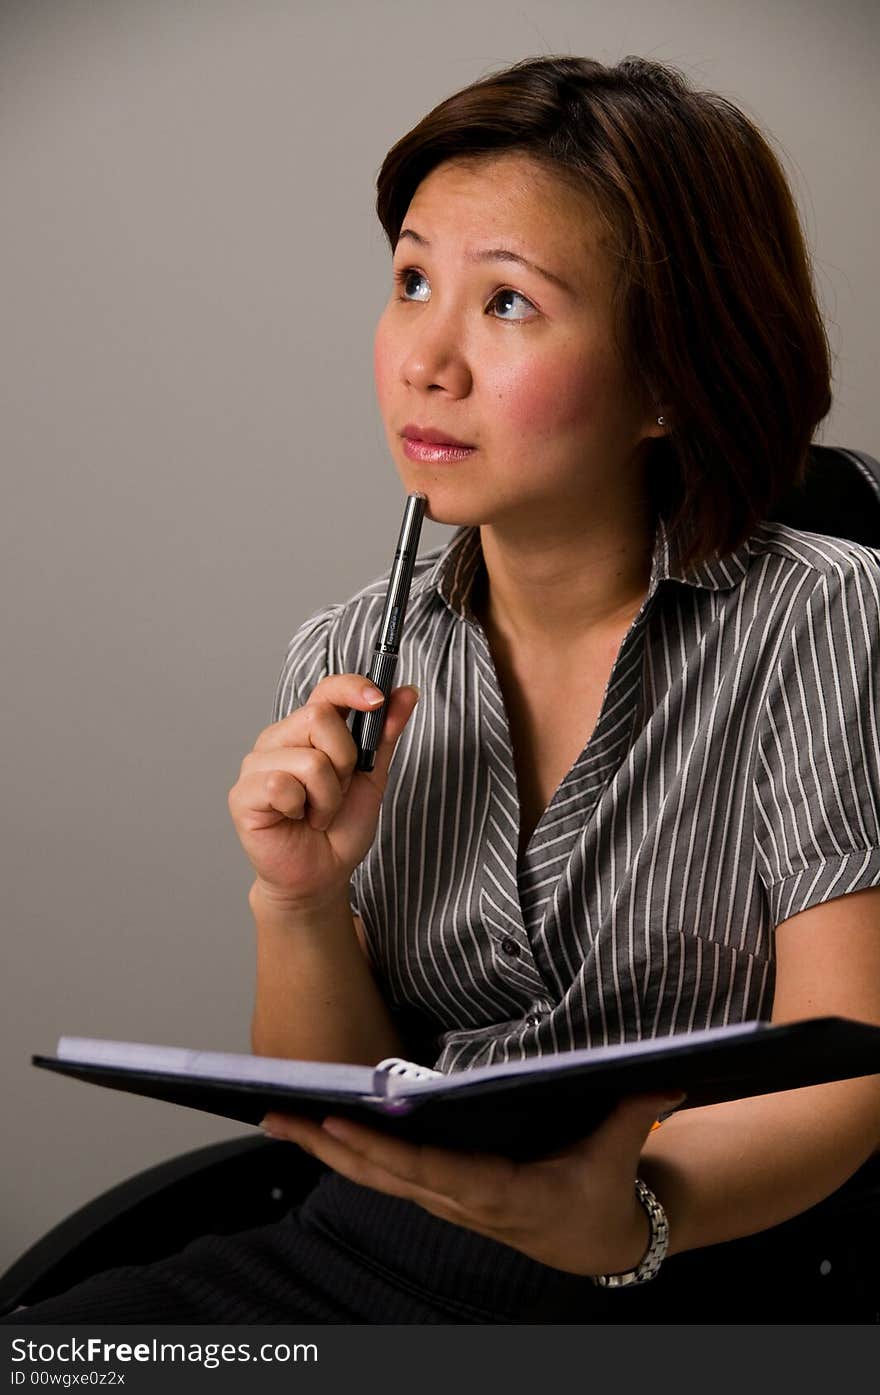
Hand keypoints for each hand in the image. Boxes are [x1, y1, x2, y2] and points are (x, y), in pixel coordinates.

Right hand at [228, 675, 419, 907]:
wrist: (322, 875)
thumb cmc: (340, 827)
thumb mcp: (372, 778)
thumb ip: (385, 736)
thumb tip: (406, 692)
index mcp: (307, 729)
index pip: (326, 689)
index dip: (352, 688)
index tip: (378, 700)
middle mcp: (278, 739)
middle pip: (320, 717)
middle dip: (345, 761)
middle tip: (339, 790)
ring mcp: (256, 765)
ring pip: (309, 760)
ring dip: (328, 797)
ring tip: (319, 813)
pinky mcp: (242, 794)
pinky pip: (281, 786)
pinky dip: (302, 810)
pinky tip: (297, 820)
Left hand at [261, 1090, 682, 1275]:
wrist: (597, 1242)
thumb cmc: (601, 1193)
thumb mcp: (619, 1156)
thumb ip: (632, 1112)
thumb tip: (663, 1077)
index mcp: (500, 1195)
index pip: (431, 1171)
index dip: (385, 1148)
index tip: (343, 1120)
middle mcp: (461, 1201)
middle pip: (383, 1175)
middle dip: (328, 1146)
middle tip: (280, 1114)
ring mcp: (444, 1200)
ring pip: (372, 1178)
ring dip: (323, 1150)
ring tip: (277, 1117)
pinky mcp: (438, 1193)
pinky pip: (382, 1174)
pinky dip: (344, 1154)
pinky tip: (312, 1131)